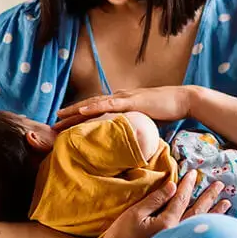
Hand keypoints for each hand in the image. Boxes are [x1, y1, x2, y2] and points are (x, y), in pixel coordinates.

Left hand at [56, 86, 191, 130]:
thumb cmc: (167, 111)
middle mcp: (119, 97)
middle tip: (54, 122)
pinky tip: (81, 111)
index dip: (80, 116)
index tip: (65, 124)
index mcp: (122, 102)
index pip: (97, 109)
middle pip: (90, 106)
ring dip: (76, 110)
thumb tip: (128, 139)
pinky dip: (93, 107)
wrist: (182, 100)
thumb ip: (135, 127)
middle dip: (71, 114)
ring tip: (60, 116)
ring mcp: (124, 98)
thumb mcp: (146, 121)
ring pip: (94, 104)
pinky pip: (109, 104)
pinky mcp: (132, 101)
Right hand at [96, 170, 229, 237]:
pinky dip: (206, 223)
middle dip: (209, 197)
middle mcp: (176, 232)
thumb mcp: (136, 213)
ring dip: (214, 212)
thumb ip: (156, 199)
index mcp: (167, 223)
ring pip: (199, 223)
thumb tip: (173, 185)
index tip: (195, 173)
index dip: (189, 185)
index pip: (182, 199)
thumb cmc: (123, 234)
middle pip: (197, 212)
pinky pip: (194, 231)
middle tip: (220, 185)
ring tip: (226, 202)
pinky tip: (212, 220)